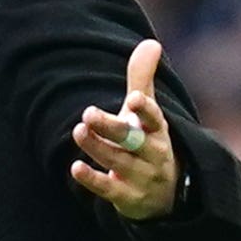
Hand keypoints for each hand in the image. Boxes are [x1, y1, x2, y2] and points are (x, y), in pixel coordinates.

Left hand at [69, 39, 180, 218]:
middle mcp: (153, 153)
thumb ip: (143, 80)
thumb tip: (151, 42)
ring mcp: (142, 177)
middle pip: (133, 140)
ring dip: (97, 147)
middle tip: (88, 113)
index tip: (135, 98)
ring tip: (79, 131)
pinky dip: (92, 180)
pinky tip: (75, 167)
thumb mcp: (147, 115)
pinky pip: (109, 189)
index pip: (155, 119)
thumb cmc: (149, 143)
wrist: (165, 195)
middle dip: (111, 127)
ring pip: (118, 161)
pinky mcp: (127, 197)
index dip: (146, 110)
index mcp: (158, 131)